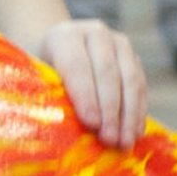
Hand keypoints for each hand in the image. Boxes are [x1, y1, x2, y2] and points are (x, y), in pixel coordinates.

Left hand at [38, 17, 146, 150]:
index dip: (86, 96)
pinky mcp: (134, 57)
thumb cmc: (38, 71)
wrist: (56, 49)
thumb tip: (60, 130)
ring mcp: (119, 44)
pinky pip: (141, 86)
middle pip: (108, 74)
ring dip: (129, 114)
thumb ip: (47, 94)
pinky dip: (139, 111)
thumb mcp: (34, 77)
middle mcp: (96, 33)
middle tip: (110, 139)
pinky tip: (135, 133)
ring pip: (131, 80)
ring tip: (125, 142)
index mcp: (65, 35)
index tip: (91, 124)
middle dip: (110, 111)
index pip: (78, 66)